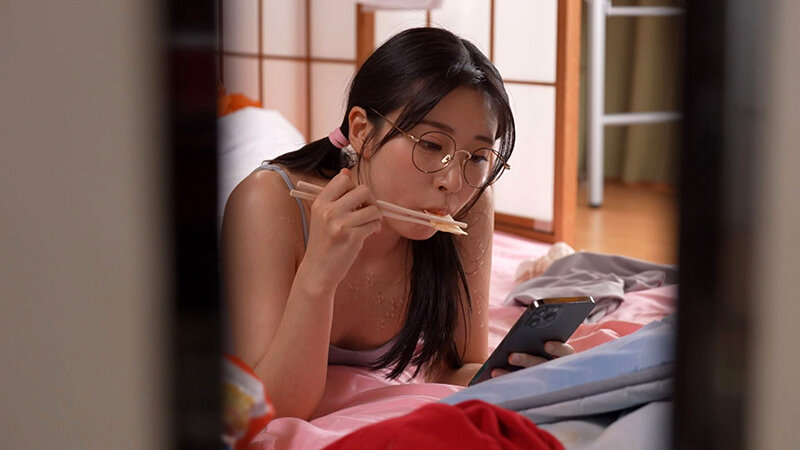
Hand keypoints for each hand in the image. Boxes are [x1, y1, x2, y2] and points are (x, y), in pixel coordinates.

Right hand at [301, 168, 382, 288]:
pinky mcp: (351, 238)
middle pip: (363, 190)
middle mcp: (329, 211)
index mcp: (320, 202)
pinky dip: (375, 229)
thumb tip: (346, 171)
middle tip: (368, 211)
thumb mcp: (322, 216)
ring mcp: (340, 225)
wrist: (318, 270)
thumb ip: (335, 196)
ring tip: (370, 225)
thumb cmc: (323, 242)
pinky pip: (374, 225)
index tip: (355, 200)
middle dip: (371, 201)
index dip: (354, 187)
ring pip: (372, 209)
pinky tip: (370, 234)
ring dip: (376, 217)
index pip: (343, 179)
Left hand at [489, 341, 573, 378]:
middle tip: (511, 357)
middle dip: (526, 360)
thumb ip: (536, 336)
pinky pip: (517, 386)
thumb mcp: (537, 340)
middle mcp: (554, 369)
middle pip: (541, 365)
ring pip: (528, 378)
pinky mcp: (529, 386)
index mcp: (562, 355)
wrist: (528, 369)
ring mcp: (542, 380)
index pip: (566, 352)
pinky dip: (504, 378)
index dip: (557, 348)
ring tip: (495, 371)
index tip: (546, 345)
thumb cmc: (534, 346)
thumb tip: (525, 327)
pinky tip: (492, 373)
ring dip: (511, 374)